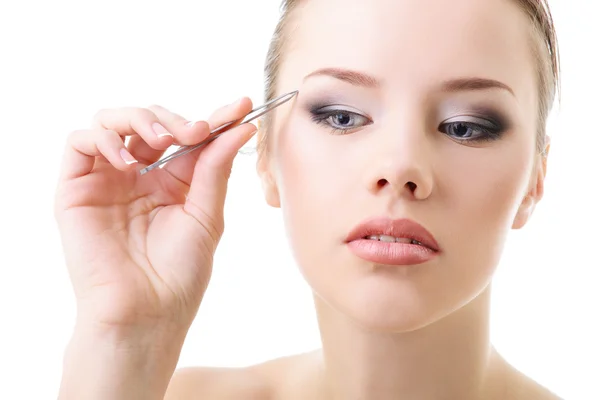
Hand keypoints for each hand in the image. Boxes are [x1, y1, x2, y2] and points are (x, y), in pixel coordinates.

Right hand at [54, 98, 256, 331]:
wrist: (146, 311)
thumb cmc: (179, 273)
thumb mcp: (206, 214)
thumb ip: (216, 167)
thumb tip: (243, 127)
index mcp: (172, 182)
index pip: (189, 137)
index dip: (215, 118)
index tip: (242, 106)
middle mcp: (139, 176)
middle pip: (150, 120)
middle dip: (176, 118)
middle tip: (197, 132)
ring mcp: (107, 180)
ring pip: (112, 120)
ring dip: (140, 119)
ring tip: (163, 142)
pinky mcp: (76, 188)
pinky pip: (80, 142)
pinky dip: (105, 138)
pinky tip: (130, 162)